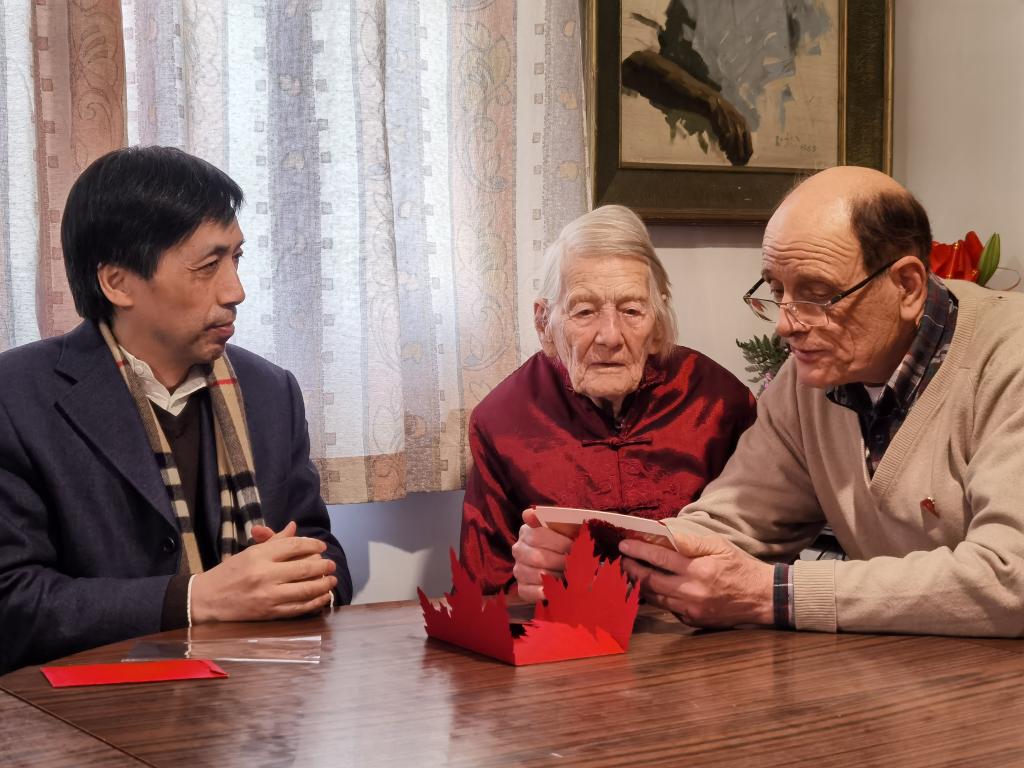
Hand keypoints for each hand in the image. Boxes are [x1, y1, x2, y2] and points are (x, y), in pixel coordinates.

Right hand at [190, 524, 336, 622]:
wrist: (207, 599)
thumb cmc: (229, 572)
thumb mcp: (249, 552)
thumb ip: (274, 541)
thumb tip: (294, 528)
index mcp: (259, 555)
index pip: (293, 546)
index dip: (312, 544)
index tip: (322, 546)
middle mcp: (265, 575)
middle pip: (304, 568)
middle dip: (323, 565)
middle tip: (332, 564)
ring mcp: (268, 596)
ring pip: (306, 589)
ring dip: (324, 584)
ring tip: (332, 580)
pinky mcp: (270, 613)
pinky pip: (299, 608)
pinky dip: (315, 602)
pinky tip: (323, 597)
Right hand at [510, 509, 573, 602]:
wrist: (565, 561)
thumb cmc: (566, 542)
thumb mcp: (563, 527)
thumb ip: (551, 517)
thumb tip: (528, 514)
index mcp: (526, 532)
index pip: (538, 536)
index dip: (559, 543)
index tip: (574, 547)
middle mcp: (518, 550)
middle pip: (538, 558)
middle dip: (561, 562)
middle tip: (575, 564)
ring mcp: (518, 570)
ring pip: (537, 575)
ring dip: (557, 577)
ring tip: (570, 575)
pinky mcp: (522, 588)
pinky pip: (529, 592)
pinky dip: (544, 592)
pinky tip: (556, 590)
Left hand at [618, 533, 773, 626]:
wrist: (762, 598)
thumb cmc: (740, 567)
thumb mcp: (719, 546)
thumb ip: (690, 542)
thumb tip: (664, 535)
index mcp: (699, 570)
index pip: (660, 558)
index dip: (639, 551)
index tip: (624, 545)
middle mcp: (692, 592)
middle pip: (650, 581)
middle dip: (632, 569)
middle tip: (622, 560)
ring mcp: (691, 610)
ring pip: (654, 598)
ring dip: (639, 585)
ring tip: (630, 572)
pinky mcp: (692, 621)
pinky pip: (667, 608)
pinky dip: (656, 597)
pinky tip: (649, 588)